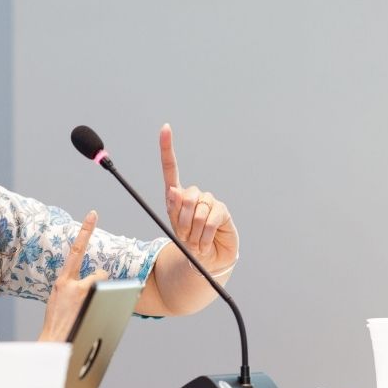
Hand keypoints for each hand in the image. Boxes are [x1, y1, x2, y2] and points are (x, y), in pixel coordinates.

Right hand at [39, 210, 108, 341]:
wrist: (54, 342)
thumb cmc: (58, 324)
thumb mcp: (58, 302)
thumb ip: (71, 290)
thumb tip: (87, 288)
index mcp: (62, 282)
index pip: (75, 250)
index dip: (85, 230)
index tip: (93, 214)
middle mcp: (72, 284)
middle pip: (100, 273)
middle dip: (101, 285)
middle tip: (93, 300)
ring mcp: (83, 293)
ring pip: (105, 285)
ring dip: (104, 295)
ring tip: (91, 310)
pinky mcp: (91, 303)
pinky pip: (110, 297)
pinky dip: (110, 305)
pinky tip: (99, 314)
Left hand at [160, 123, 238, 271]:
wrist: (205, 259)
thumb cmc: (188, 243)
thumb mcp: (174, 228)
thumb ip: (173, 210)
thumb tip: (174, 190)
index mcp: (176, 196)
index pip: (170, 168)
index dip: (167, 148)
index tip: (165, 128)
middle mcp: (194, 195)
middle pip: (185, 197)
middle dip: (182, 221)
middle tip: (185, 236)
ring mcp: (209, 201)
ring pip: (197, 211)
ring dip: (193, 232)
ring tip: (196, 240)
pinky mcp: (222, 211)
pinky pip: (211, 219)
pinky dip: (205, 234)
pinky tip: (206, 241)